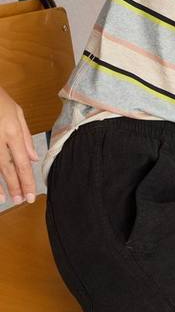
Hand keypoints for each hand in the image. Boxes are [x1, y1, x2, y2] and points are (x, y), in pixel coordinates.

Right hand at [0, 86, 38, 204]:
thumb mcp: (16, 110)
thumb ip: (26, 136)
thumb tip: (34, 158)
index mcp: (12, 131)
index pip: (23, 163)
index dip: (27, 181)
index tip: (30, 196)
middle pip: (8, 168)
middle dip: (15, 186)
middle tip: (20, 201)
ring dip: (0, 184)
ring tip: (6, 199)